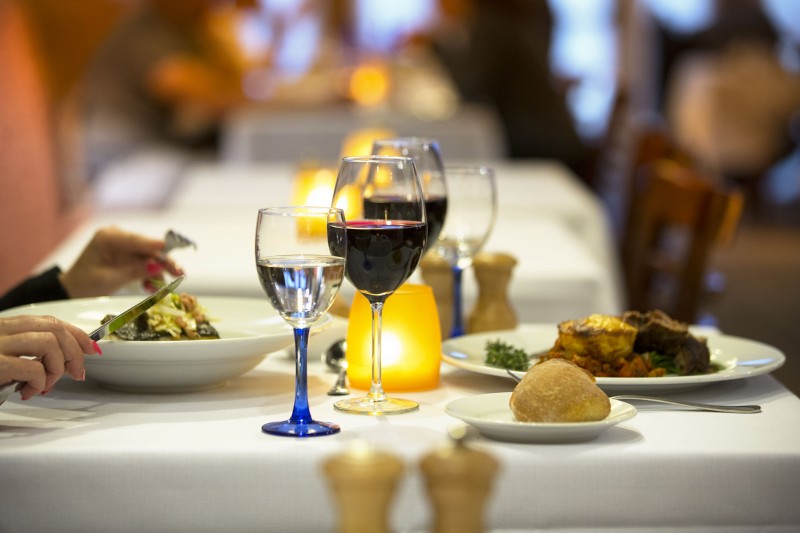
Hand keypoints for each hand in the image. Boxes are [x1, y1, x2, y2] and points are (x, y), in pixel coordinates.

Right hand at [0, 315, 99, 400]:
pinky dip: (39, 382)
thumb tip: (69, 362)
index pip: (49, 321)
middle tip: (77, 373)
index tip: (91, 348)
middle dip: (75, 352)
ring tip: (45, 384)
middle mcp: (1, 330)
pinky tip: (29, 391)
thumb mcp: (9, 360)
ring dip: (56, 368)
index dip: (76, 334)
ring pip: (49, 343)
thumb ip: (35, 356)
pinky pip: (34, 369)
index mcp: (5, 327)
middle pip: (54, 329)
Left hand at [58, 227, 183, 297]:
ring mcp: (125, 246)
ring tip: (164, 285)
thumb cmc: (86, 284)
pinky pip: (145, 263)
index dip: (153, 244)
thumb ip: (133, 271)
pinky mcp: (129, 256)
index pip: (135, 240)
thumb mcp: (109, 280)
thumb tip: (157, 266)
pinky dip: (150, 275)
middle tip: (180, 272)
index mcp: (108, 238)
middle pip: (147, 248)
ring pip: (149, 257)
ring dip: (158, 271)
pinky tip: (150, 286)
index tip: (169, 247)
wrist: (74, 291)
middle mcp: (118, 238)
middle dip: (163, 261)